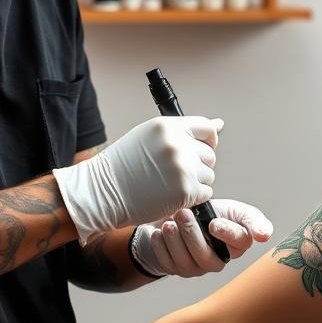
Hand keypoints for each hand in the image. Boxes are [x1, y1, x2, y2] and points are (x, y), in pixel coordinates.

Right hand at [52, 116, 221, 243]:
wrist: (102, 192)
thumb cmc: (123, 165)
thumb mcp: (149, 137)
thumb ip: (183, 131)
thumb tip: (219, 124)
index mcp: (168, 127)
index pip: (207, 128)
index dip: (208, 141)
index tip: (202, 149)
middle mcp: (177, 144)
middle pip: (210, 155)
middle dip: (198, 165)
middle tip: (176, 173)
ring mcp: (182, 168)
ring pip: (209, 175)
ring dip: (196, 182)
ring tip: (170, 184)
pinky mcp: (185, 191)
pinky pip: (205, 193)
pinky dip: (194, 198)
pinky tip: (173, 196)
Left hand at [131, 199, 273, 277]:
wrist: (179, 217)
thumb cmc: (210, 214)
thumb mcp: (233, 210)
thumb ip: (250, 219)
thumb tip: (265, 235)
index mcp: (236, 244)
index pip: (239, 243)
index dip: (227, 234)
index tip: (214, 223)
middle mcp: (217, 260)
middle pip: (207, 257)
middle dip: (193, 235)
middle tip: (183, 213)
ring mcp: (195, 268)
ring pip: (186, 262)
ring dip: (176, 241)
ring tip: (168, 223)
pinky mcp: (175, 268)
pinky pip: (168, 263)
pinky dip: (161, 247)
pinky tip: (158, 233)